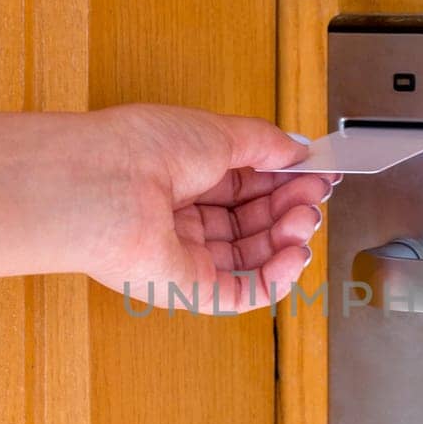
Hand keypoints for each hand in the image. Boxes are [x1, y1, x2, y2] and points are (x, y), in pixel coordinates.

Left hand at [87, 104, 336, 312]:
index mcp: (185, 173)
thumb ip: (265, 143)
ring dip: (288, 240)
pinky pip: (242, 292)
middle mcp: (184, 215)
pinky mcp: (188, 289)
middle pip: (254, 220)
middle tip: (314, 198)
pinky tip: (294, 256)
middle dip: (291, 208)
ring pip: (253, 256)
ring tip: (305, 222)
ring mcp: (186, 254)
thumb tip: (299, 151)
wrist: (104, 187)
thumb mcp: (218, 131)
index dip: (286, 181)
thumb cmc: (143, 150)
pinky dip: (275, 279)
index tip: (318, 174)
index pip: (248, 184)